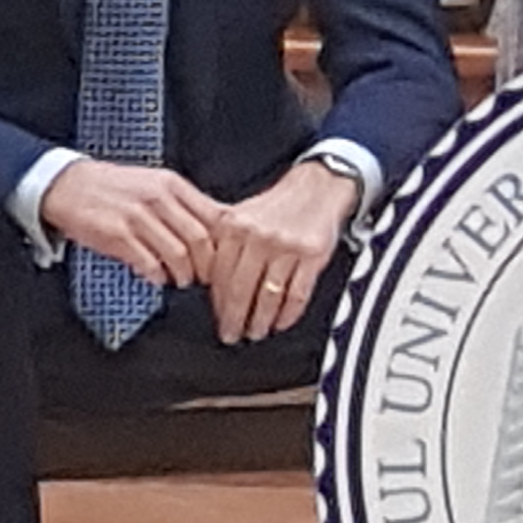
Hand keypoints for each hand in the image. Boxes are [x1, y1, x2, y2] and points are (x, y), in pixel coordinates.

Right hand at [42, 162, 221, 288]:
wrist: (67, 184)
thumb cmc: (115, 188)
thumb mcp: (155, 184)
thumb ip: (184, 205)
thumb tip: (218, 229)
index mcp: (173, 185)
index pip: (216, 216)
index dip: (227, 244)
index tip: (227, 259)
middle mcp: (158, 198)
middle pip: (201, 239)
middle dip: (208, 266)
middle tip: (206, 278)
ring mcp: (137, 216)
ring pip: (179, 254)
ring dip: (184, 275)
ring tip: (182, 280)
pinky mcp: (117, 235)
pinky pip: (148, 263)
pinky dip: (158, 276)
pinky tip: (157, 278)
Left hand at [203, 161, 358, 345]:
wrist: (318, 186)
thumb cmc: (278, 206)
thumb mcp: (240, 215)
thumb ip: (221, 244)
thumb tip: (204, 281)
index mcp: (235, 227)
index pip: (220, 277)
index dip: (218, 305)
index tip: (219, 320)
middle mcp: (259, 236)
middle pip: (241, 290)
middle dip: (235, 319)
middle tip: (232, 335)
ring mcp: (287, 246)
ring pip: (269, 296)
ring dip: (261, 320)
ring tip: (257, 332)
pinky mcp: (313, 254)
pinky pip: (297, 293)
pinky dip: (289, 314)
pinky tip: (281, 322)